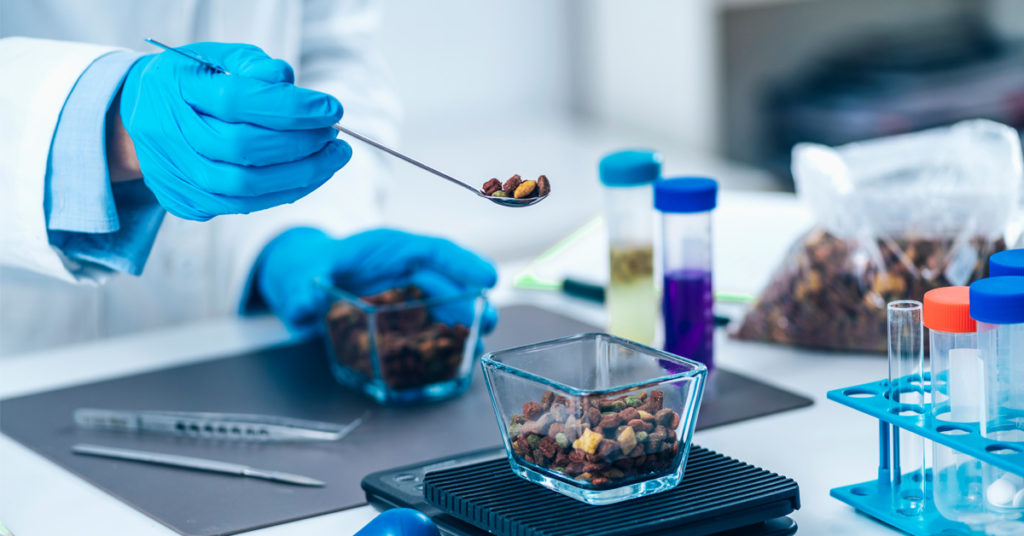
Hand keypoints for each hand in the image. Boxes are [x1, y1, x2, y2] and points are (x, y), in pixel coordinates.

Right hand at [118, 42, 350, 220]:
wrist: (140, 119)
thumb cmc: (192, 85)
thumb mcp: (217, 59)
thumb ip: (253, 66)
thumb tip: (289, 83)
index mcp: (175, 88)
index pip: (237, 101)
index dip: (290, 108)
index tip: (332, 109)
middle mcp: (168, 135)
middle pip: (243, 148)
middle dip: (301, 144)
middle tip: (334, 136)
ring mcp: (175, 173)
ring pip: (246, 186)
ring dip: (301, 175)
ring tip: (332, 157)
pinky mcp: (186, 201)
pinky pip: (243, 205)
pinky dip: (283, 192)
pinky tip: (308, 175)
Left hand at [256, 228, 498, 334]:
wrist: (301, 281)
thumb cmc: (307, 266)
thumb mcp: (299, 272)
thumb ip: (300, 287)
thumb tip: (300, 307)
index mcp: (389, 249)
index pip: (433, 250)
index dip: (463, 262)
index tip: (487, 277)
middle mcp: (403, 272)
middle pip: (445, 283)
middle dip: (469, 302)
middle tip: (488, 321)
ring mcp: (404, 298)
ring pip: (441, 309)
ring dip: (461, 326)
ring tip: (477, 345)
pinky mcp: (398, 322)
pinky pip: (425, 330)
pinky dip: (440, 343)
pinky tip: (452, 358)